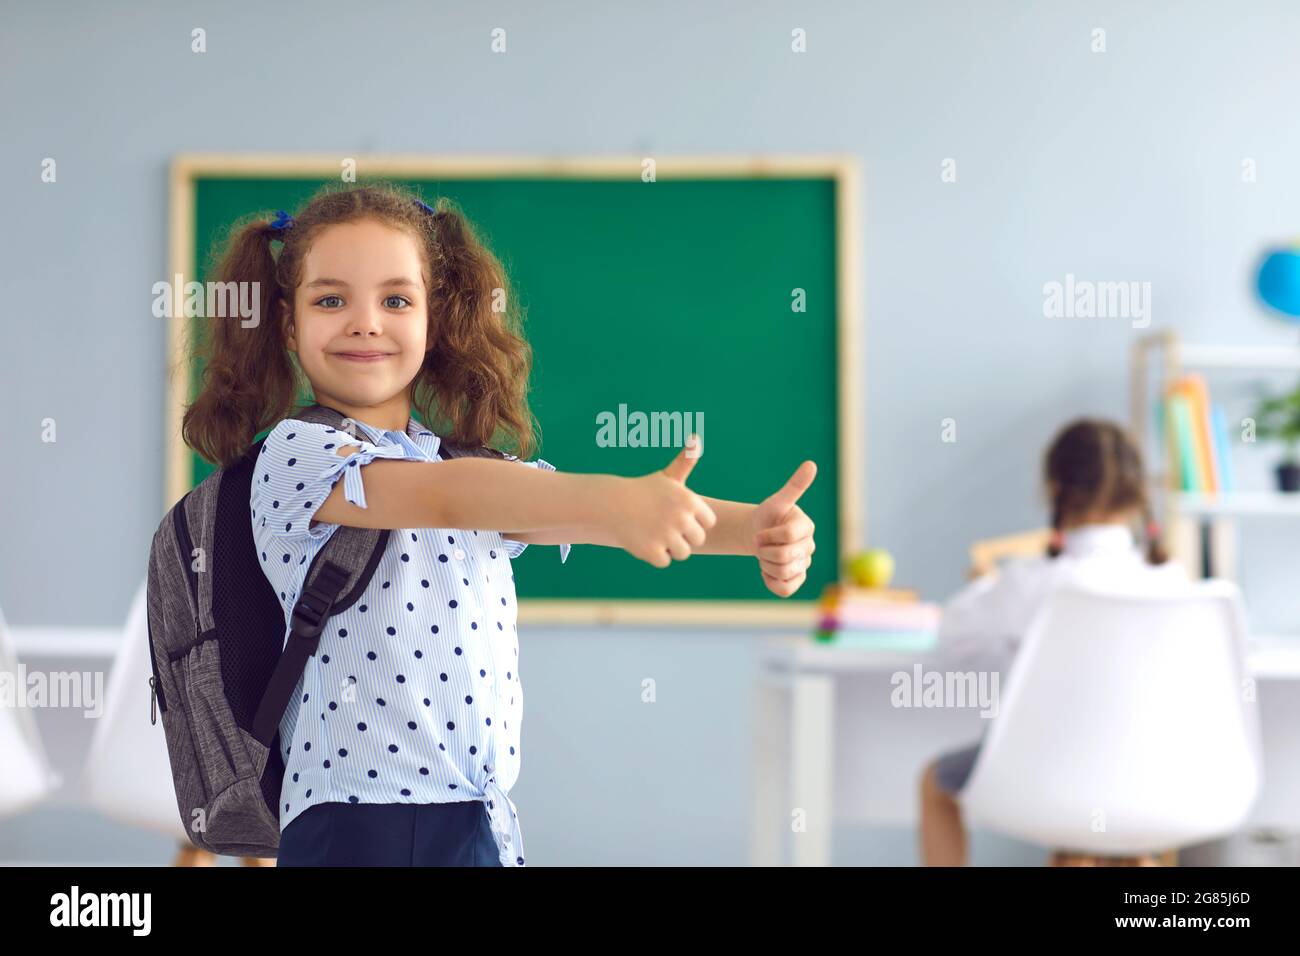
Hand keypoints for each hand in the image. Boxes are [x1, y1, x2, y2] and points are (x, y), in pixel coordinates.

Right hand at [606, 437, 716, 567]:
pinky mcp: (653, 551)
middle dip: (682, 536)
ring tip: (654, 533)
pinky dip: (654, 555)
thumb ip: (686, 462)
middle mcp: (681, 518)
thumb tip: (696, 438)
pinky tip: (644, 540)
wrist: (611, 504)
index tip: (678, 514)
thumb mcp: (667, 476)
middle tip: (663, 525)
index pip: (708, 522)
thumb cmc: (643, 491)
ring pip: (682, 553)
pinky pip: (664, 561)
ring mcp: (667, 535)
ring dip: (669, 547)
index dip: (694, 520)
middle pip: (697, 539)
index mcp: (690, 501)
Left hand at [751, 461, 816, 596]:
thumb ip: (794, 486)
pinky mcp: (797, 580)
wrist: (758, 534)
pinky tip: (766, 571)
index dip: (768, 536)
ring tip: (764, 555)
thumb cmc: (768, 516)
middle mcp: (810, 546)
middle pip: (784, 557)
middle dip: (764, 551)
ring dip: (766, 565)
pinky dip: (771, 582)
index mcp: (807, 526)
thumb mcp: (777, 501)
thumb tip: (811, 464)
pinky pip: (785, 589)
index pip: (788, 535)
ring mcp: (805, 564)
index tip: (760, 533)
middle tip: (760, 544)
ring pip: (784, 573)